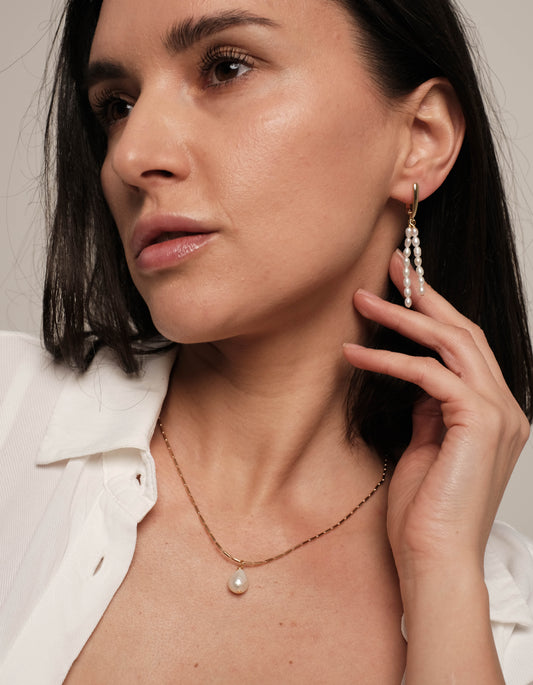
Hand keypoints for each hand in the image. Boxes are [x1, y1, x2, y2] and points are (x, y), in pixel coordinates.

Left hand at [343, 250, 529, 579]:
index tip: (403, 287)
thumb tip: (413, 376)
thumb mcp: (425, 447)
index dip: (435, 312)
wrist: (434, 562)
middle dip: (427, 296)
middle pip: (465, 333)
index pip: (465, 348)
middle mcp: (505, 407)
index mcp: (493, 413)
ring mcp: (499, 413)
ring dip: (405, 317)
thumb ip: (428, 410)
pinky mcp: (479, 423)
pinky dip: (390, 361)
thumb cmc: (424, 513)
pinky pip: (430, 374)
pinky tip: (355, 355)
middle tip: (393, 266)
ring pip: (452, 344)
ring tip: (363, 300)